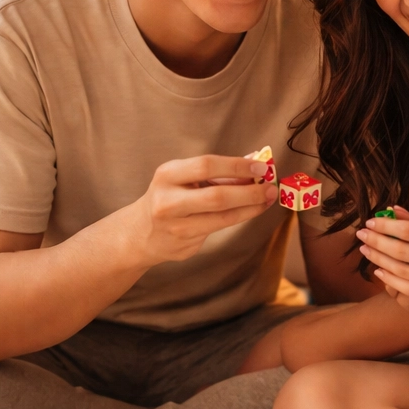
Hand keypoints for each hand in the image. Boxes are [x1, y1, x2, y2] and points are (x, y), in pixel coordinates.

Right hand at [115, 156, 275, 266]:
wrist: (139, 233)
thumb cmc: (168, 197)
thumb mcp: (183, 177)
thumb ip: (215, 171)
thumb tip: (253, 163)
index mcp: (167, 175)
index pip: (206, 165)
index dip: (236, 166)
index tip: (260, 167)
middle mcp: (168, 201)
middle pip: (216, 196)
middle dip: (249, 192)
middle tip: (270, 188)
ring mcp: (176, 226)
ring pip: (222, 218)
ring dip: (250, 208)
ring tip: (266, 200)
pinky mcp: (184, 245)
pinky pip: (218, 230)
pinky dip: (238, 218)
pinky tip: (249, 211)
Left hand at [356, 207, 408, 315]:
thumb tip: (393, 211)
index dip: (386, 226)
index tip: (370, 222)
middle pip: (403, 250)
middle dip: (378, 242)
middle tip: (362, 235)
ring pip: (403, 270)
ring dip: (379, 259)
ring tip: (366, 250)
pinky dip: (391, 279)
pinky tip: (379, 270)